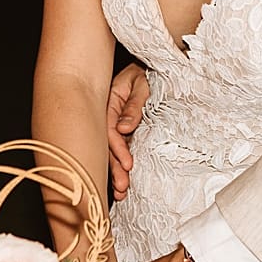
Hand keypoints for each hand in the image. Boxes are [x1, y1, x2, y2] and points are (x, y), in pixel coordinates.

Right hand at [106, 62, 151, 199]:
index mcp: (110, 103)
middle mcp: (110, 117)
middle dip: (115, 168)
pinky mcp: (126, 132)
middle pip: (109, 146)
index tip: (128, 164)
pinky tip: (125, 184)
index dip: (118, 149)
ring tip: (122, 192)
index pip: (110, 130)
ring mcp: (117, 125)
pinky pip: (123, 150)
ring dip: (117, 171)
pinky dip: (123, 166)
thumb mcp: (142, 83)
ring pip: (114, 151)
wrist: (151, 68)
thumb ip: (135, 105)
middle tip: (123, 187)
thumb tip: (125, 128)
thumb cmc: (146, 72)